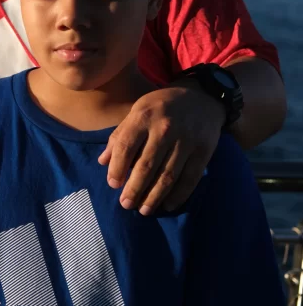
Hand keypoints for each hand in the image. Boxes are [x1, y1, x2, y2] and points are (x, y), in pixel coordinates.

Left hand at [98, 85, 224, 213]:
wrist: (202, 96)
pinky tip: (167, 205)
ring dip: (154, 197)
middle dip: (134, 189)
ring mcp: (186, 140)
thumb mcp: (137, 111)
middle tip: (126, 204)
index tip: (113, 184)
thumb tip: (103, 162)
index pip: (126, 147)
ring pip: (167, 176)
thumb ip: (119, 135)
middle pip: (146, 166)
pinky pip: (190, 179)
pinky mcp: (203, 151)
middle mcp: (164, 128)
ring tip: (144, 209)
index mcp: (144, 116)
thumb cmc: (162, 106)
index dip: (117, 168)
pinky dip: (178, 196)